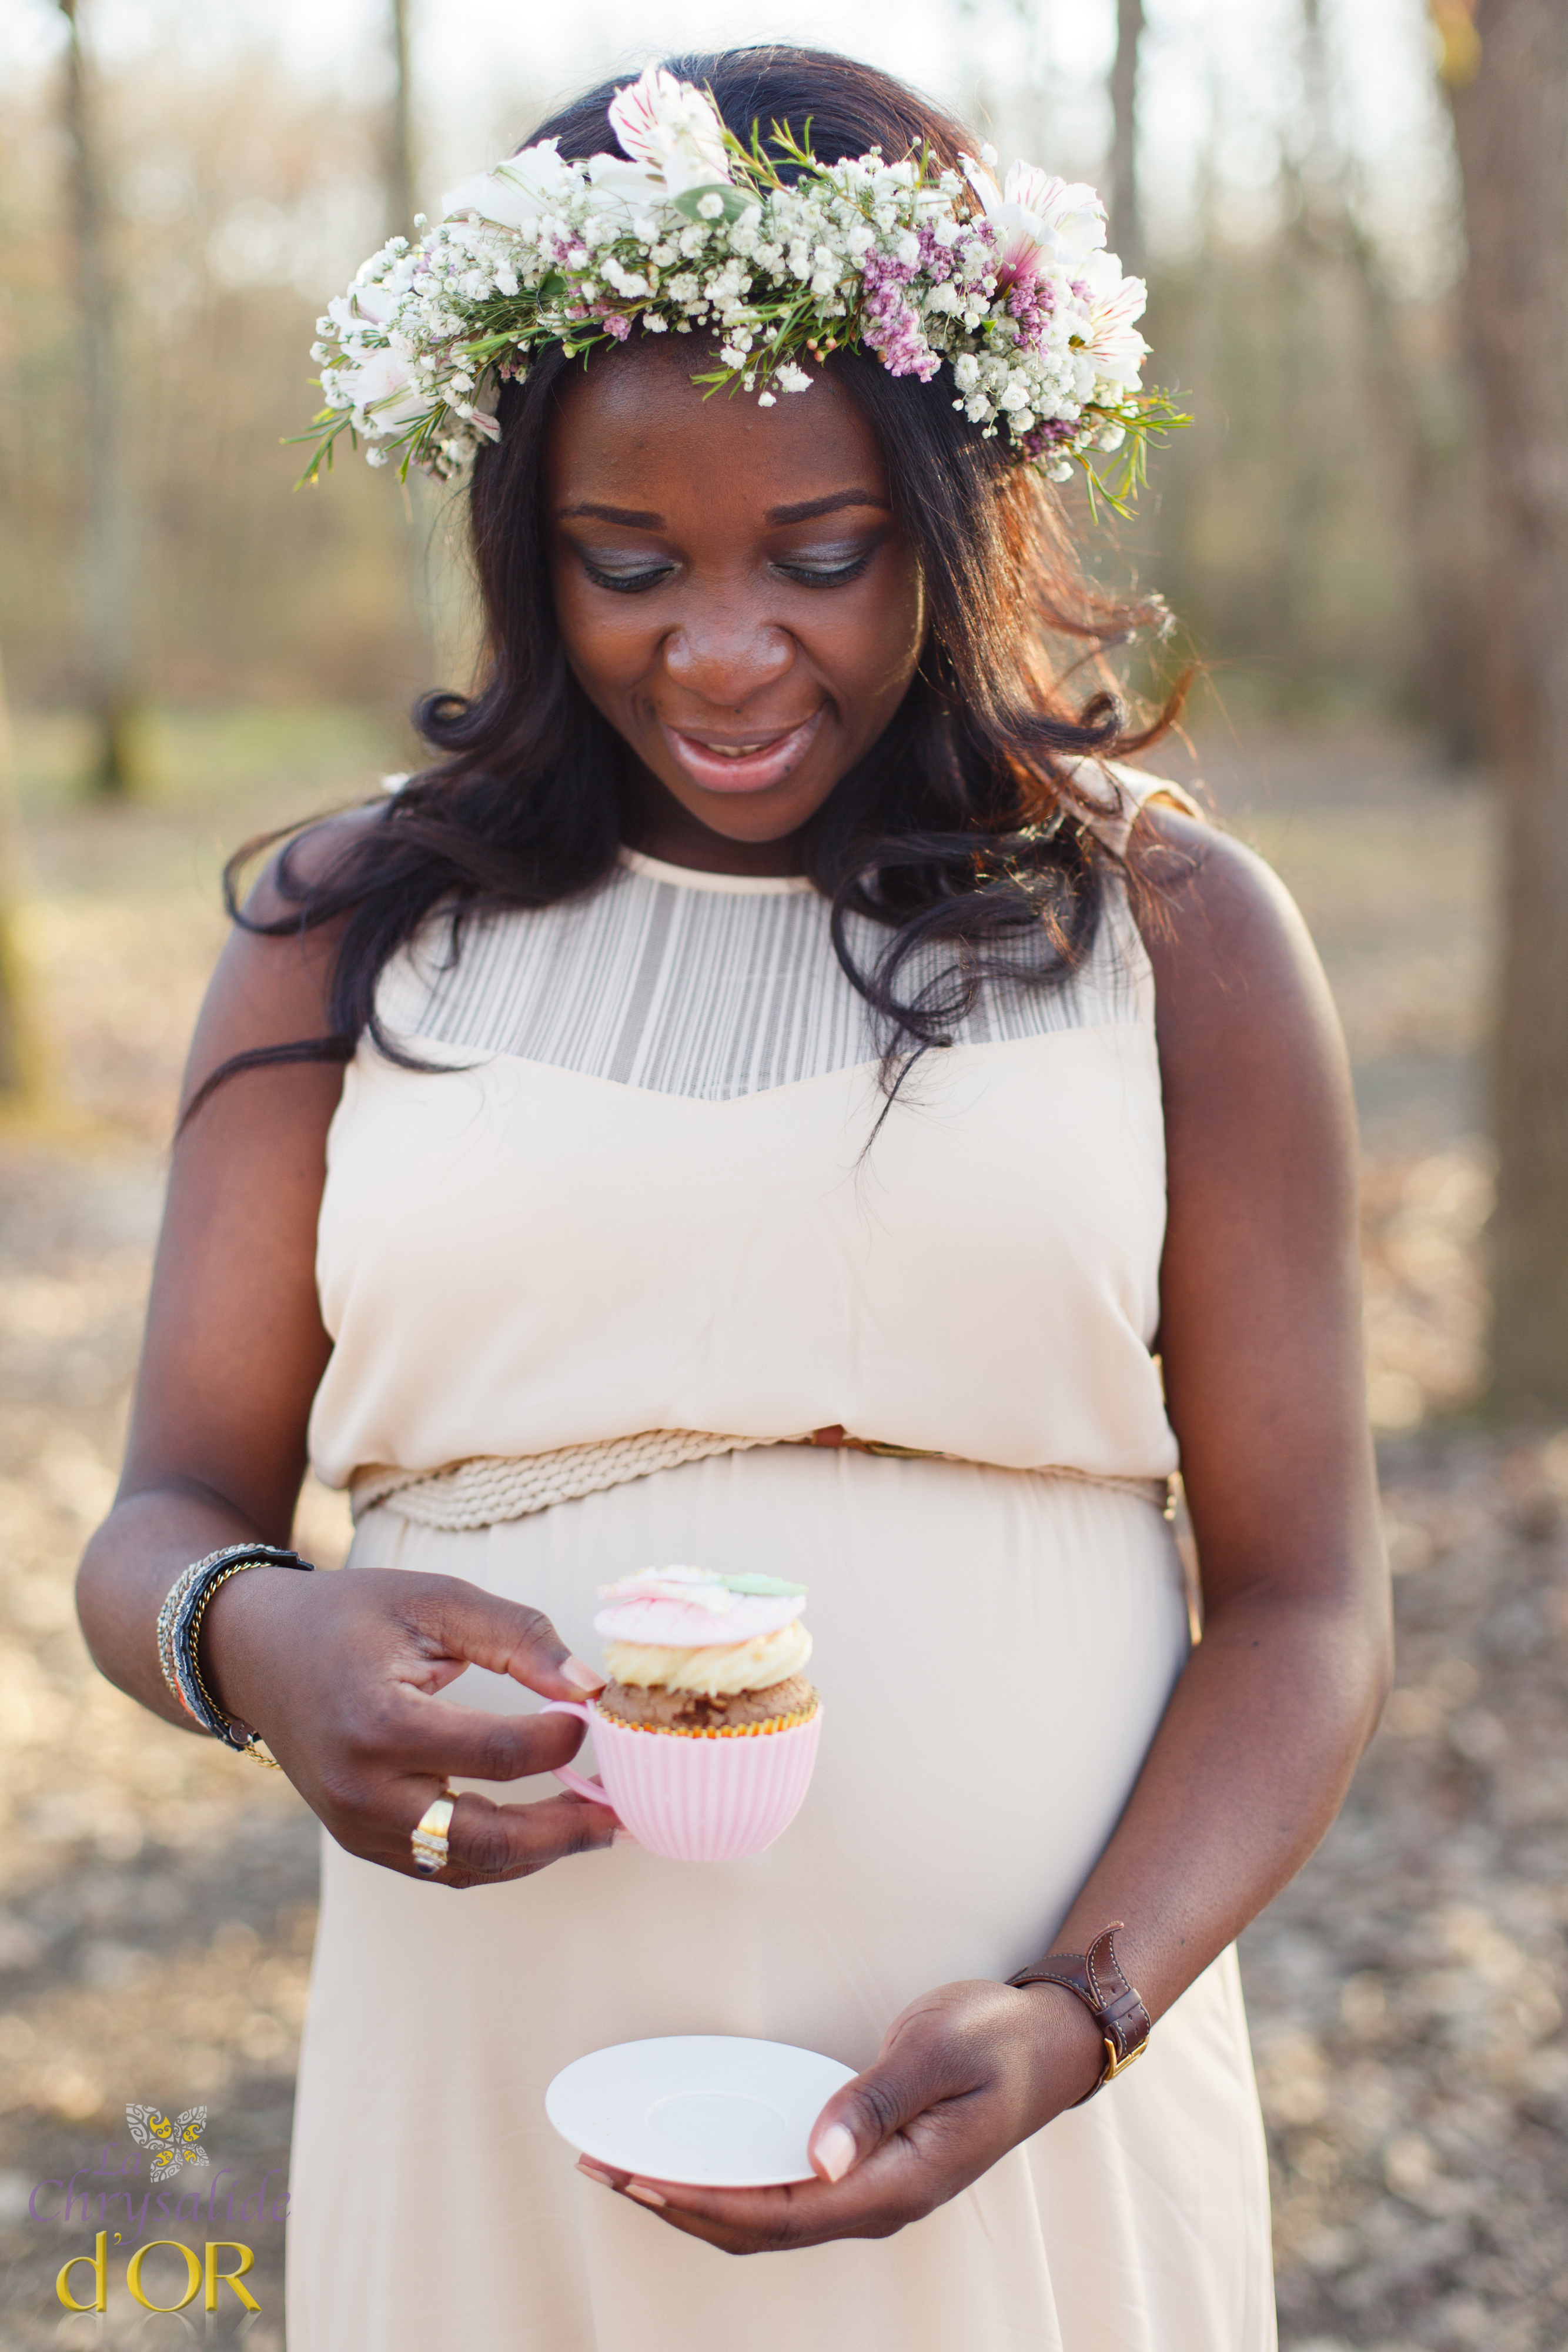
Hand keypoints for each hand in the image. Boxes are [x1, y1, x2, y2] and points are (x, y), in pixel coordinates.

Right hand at [201, 1563, 620, 1886]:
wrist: (258, 1651)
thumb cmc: (353, 1616)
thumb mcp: (436, 1601)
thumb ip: (518, 1636)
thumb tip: (590, 1688)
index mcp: (381, 1726)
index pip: (498, 1756)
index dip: (559, 1742)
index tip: (593, 1715)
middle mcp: (363, 1792)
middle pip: (486, 1839)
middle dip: (564, 1832)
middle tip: (622, 1815)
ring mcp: (356, 1827)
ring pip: (467, 1865)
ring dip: (538, 1853)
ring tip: (597, 1827)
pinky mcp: (359, 1840)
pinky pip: (440, 1866)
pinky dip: (497, 1854)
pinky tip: (543, 1829)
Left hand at [577, 1976, 1106, 2251]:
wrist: (1048, 2043)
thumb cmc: (995, 2040)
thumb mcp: (938, 2051)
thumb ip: (876, 2101)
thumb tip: (818, 2156)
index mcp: (897, 2186)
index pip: (781, 2214)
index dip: (705, 2202)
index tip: (642, 2181)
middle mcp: (878, 2203)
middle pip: (762, 2227)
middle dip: (680, 2205)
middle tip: (606, 2170)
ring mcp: (873, 2190)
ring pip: (769, 2215)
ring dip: (699, 2197)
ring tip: (630, 2169)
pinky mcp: (866, 2167)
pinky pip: (786, 2191)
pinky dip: (733, 2180)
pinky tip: (699, 2160)